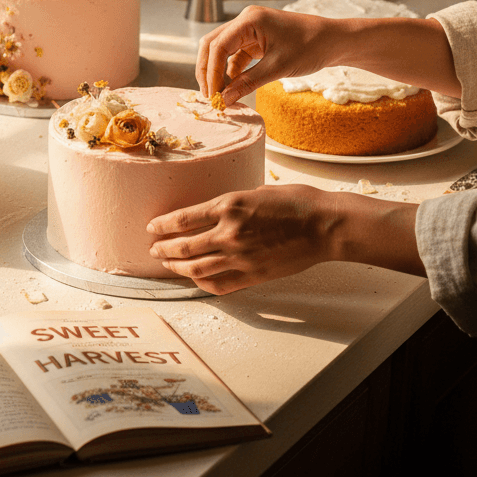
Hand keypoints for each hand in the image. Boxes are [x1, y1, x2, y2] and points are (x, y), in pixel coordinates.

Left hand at [147, 185, 423, 295]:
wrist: (325, 226)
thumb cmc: (296, 202)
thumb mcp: (255, 192)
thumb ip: (230, 205)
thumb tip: (211, 214)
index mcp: (229, 206)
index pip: (183, 219)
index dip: (163, 226)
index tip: (152, 228)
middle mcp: (230, 233)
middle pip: (184, 247)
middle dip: (164, 249)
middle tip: (153, 249)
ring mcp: (240, 257)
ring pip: (197, 268)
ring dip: (177, 268)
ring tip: (166, 265)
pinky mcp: (253, 275)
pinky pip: (220, 284)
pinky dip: (203, 283)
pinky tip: (196, 279)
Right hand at [196, 6, 338, 101]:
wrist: (334, 41)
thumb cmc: (311, 47)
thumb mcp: (279, 68)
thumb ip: (249, 83)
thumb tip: (225, 99)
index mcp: (249, 20)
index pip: (218, 45)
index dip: (210, 71)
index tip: (212, 94)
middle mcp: (245, 21)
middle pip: (212, 44)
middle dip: (207, 70)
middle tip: (208, 95)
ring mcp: (249, 30)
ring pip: (221, 51)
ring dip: (217, 72)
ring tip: (219, 96)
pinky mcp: (254, 40)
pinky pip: (234, 56)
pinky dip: (230, 72)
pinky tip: (232, 88)